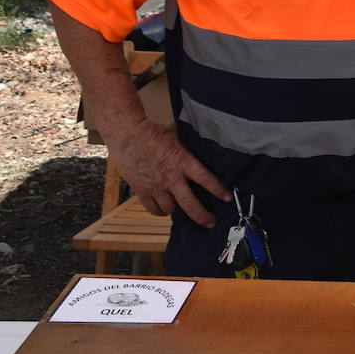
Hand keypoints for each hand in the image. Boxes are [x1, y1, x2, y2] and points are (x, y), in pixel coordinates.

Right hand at [109, 118, 231, 227]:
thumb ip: (188, 144)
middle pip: (190, 204)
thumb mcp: (177, 134)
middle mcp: (171, 178)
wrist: (126, 134)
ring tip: (183, 209)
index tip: (228, 197)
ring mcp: (156, 186)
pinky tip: (164, 210)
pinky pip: (153, 209)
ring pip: (171, 209)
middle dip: (203, 216)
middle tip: (211, 223)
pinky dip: (160, 212)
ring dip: (178, 210)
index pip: (206, 179)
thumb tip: (199, 142)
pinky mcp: (141, 190)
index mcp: (183, 162)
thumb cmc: (152, 130)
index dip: (218, 190)